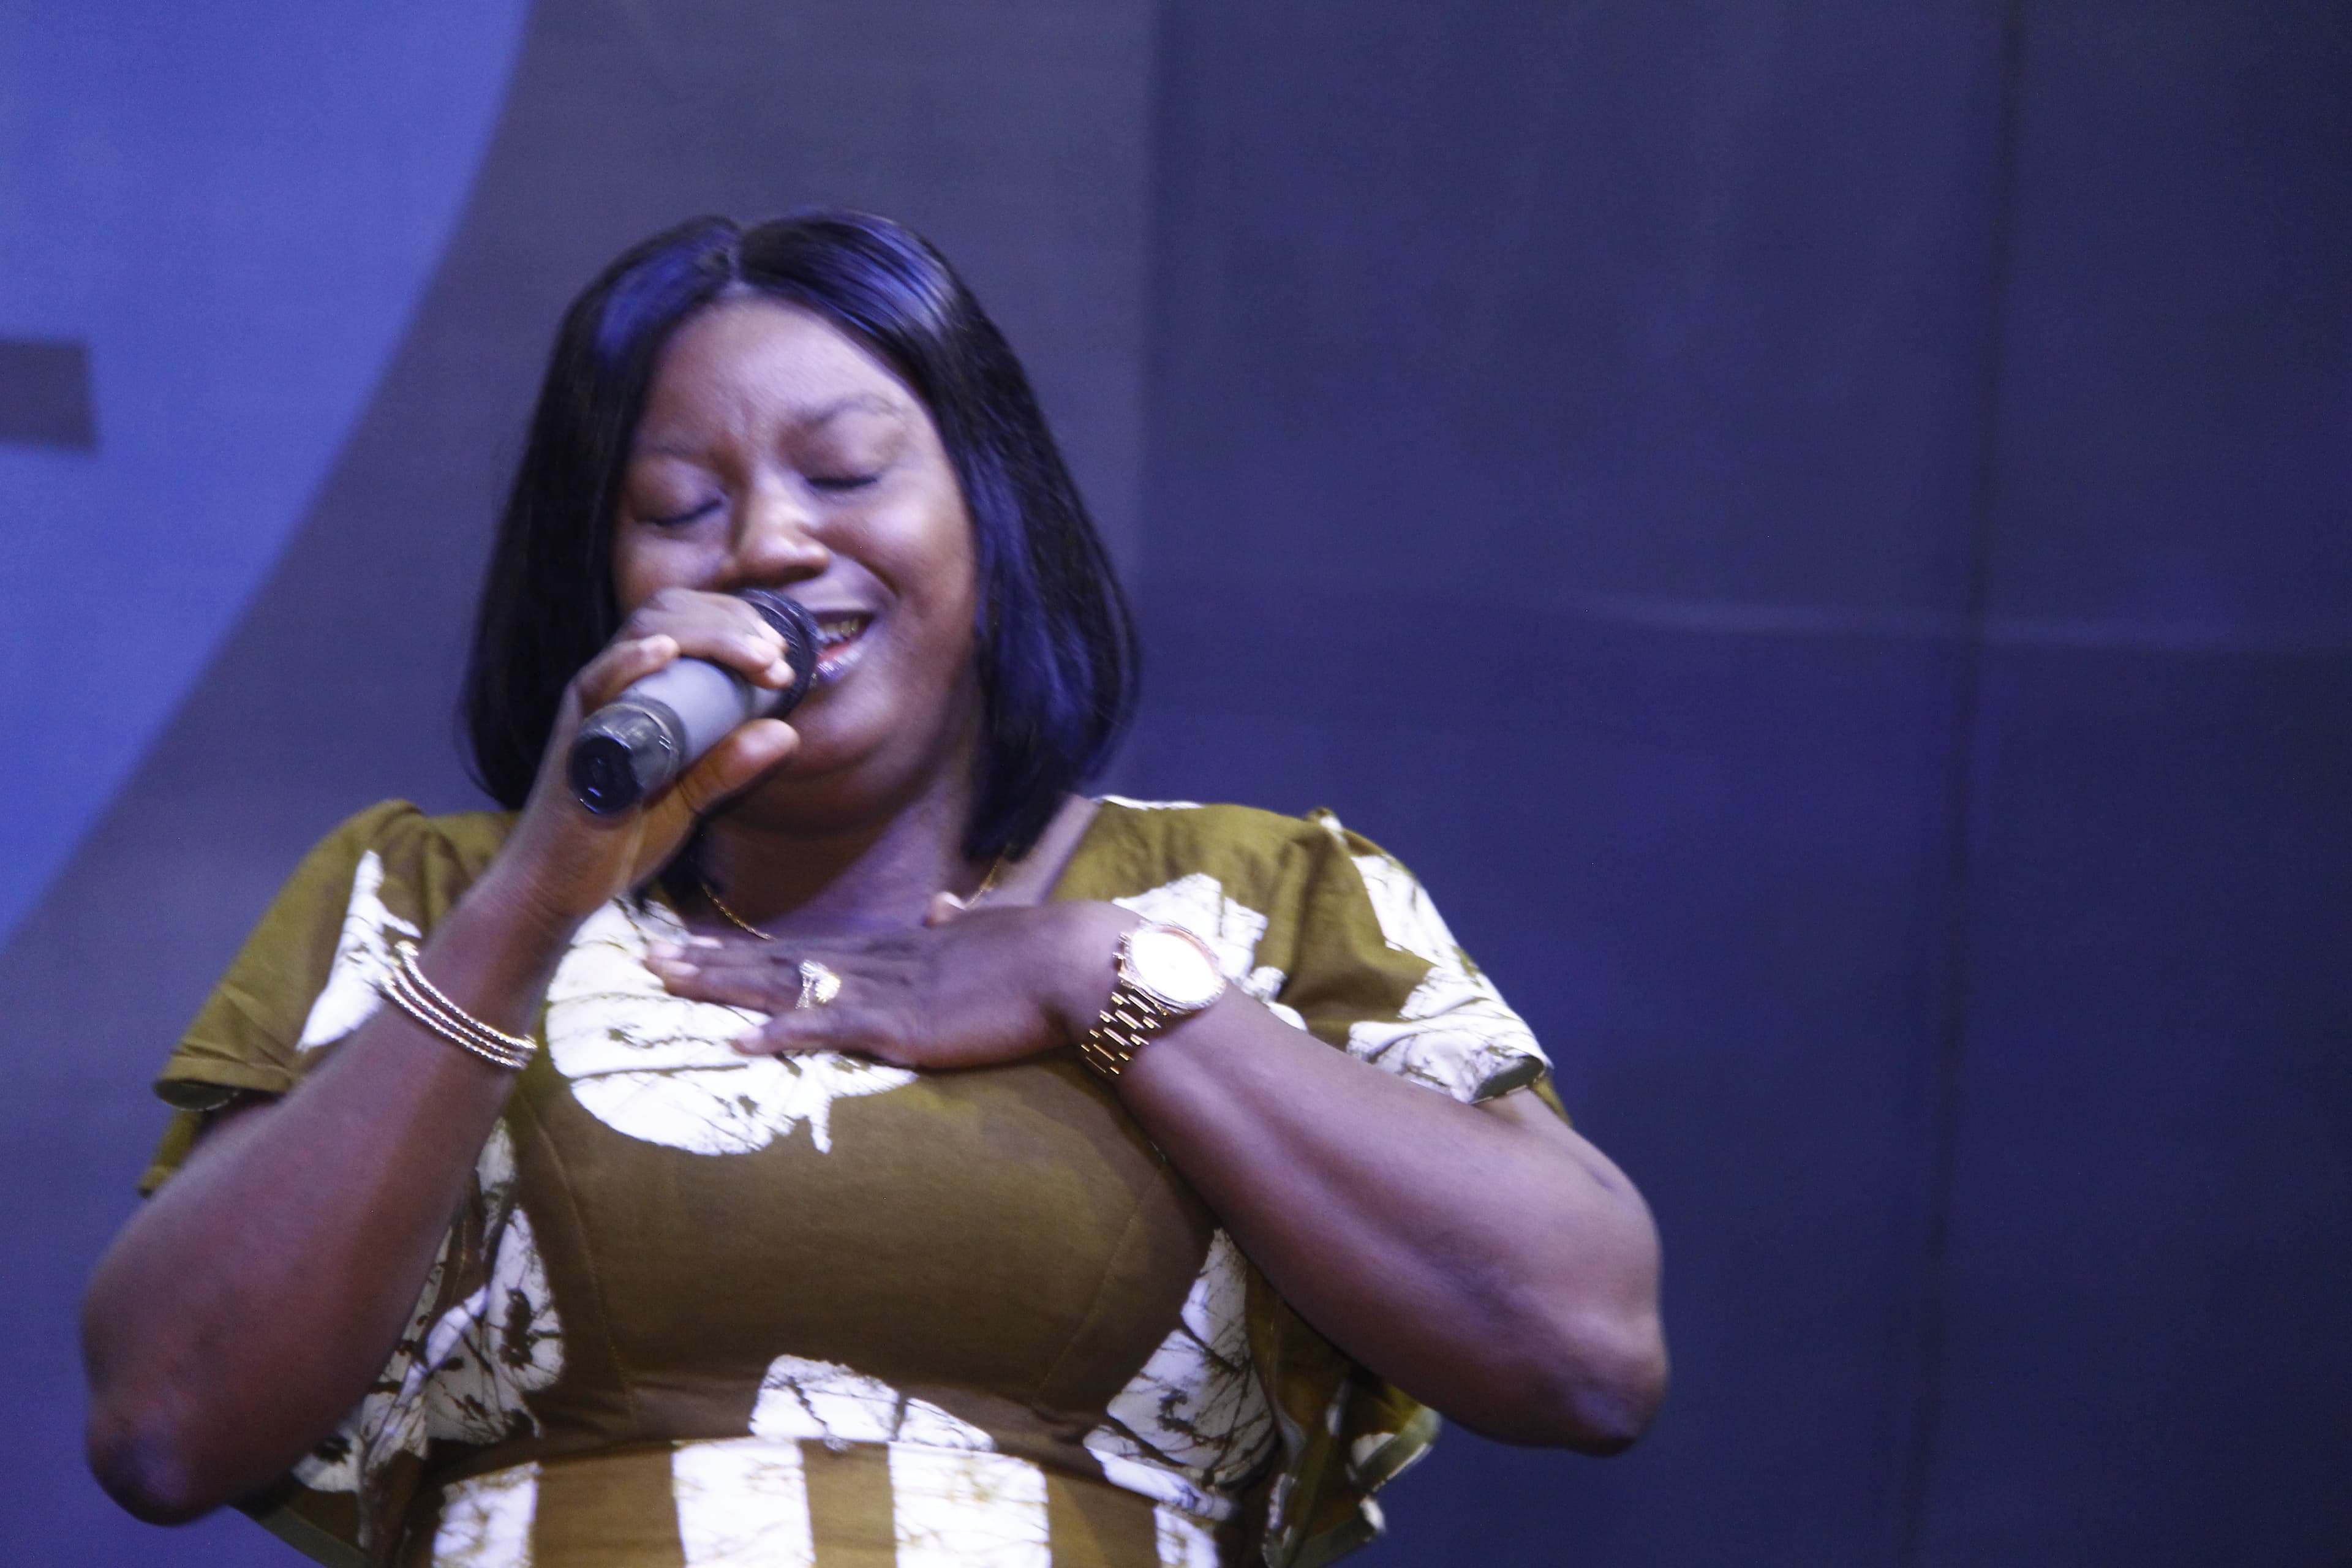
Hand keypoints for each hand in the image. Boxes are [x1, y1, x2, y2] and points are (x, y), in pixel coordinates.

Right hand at [490, 589, 805, 928]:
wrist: (555, 888)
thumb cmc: (617, 839)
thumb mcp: (689, 800)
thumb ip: (729, 767)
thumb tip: (788, 733)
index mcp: (639, 690)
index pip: (684, 622)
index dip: (735, 623)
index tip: (780, 652)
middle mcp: (612, 685)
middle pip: (667, 614)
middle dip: (731, 623)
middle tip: (777, 655)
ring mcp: (591, 706)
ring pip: (641, 635)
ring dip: (707, 636)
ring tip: (756, 657)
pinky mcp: (575, 737)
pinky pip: (596, 685)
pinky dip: (629, 662)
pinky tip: (664, 651)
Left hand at [646, 901, 1136, 1069]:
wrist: (1077, 964)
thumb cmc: (1046, 955)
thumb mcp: (992, 934)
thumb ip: (960, 925)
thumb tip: (944, 906)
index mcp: (898, 948)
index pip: (805, 946)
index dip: (744, 948)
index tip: (694, 944)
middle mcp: (878, 963)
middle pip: (776, 959)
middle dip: (709, 960)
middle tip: (645, 957)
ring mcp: (885, 992)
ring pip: (784, 985)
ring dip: (721, 984)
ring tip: (664, 979)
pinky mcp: (901, 1025)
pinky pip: (827, 1029)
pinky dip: (779, 1035)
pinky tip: (734, 1042)